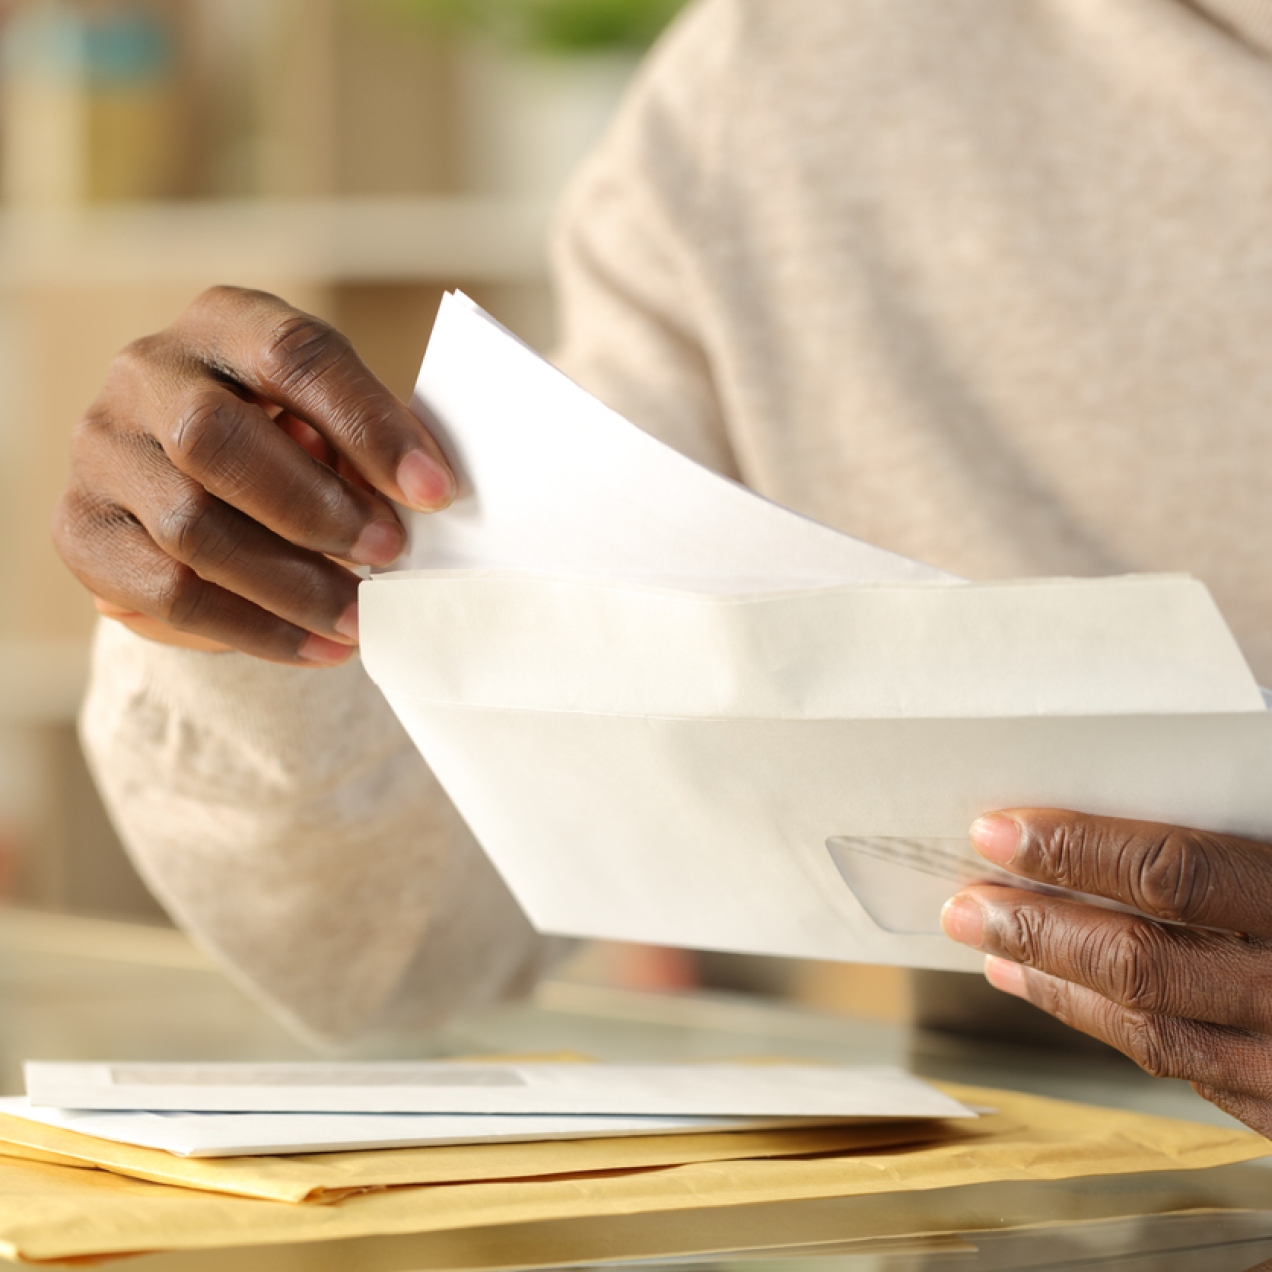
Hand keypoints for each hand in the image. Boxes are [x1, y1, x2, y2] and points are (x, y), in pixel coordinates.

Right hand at [53, 286, 455, 665]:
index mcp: (226, 323)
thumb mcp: (333, 421)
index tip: (434, 491)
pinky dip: (255, 629)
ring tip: (359, 618)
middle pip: (215, 438)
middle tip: (388, 554)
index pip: (293, 354)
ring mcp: (101, 450)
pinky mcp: (83, 530)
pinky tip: (317, 647)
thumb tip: (424, 498)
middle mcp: (147, 373)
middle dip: (315, 508)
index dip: (368, 426)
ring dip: (292, 584)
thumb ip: (368, 447)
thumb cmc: (291, 442)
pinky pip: (168, 592)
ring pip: (190, 526)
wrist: (195, 485)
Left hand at [941, 809, 1271, 1137]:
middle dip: (1035, 929)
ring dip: (1053, 984)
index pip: (1170, 876)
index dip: (1073, 851)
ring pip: (1148, 1029)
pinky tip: (1059, 995)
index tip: (995, 833)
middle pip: (1137, 962)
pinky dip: (1106, 1028)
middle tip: (966, 905)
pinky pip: (1183, 1072)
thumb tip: (1113, 800)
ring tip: (989, 947)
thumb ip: (1226, 848)